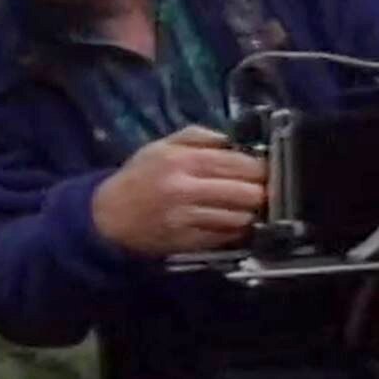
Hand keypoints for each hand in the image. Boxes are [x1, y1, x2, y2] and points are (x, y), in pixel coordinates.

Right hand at [92, 125, 266, 255]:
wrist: (109, 216)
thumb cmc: (139, 176)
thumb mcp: (162, 145)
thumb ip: (199, 136)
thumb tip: (235, 140)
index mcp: (183, 161)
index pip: (238, 164)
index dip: (262, 168)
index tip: (269, 169)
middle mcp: (187, 190)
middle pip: (246, 194)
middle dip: (263, 192)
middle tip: (266, 189)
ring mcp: (188, 219)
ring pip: (240, 218)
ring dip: (252, 213)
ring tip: (252, 207)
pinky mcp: (188, 243)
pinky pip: (226, 237)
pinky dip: (237, 230)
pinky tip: (236, 222)